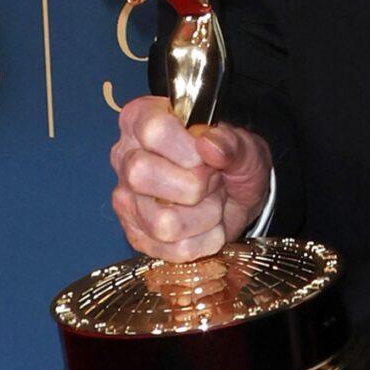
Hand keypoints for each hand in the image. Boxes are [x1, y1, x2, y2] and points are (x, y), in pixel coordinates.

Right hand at [109, 94, 272, 260]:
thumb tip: (209, 145)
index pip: (154, 130)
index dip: (188, 149)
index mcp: (142, 120)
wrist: (238, 195)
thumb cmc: (232, 159)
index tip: (208, 155)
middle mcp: (125, 158)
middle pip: (142, 175)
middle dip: (194, 184)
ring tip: (212, 200)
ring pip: (162, 222)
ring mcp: (127, 200)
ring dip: (206, 215)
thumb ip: (232, 142)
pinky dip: (205, 239)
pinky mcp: (137, 236)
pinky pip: (175, 250)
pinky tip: (207, 222)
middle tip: (213, 178)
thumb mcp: (244, 144)